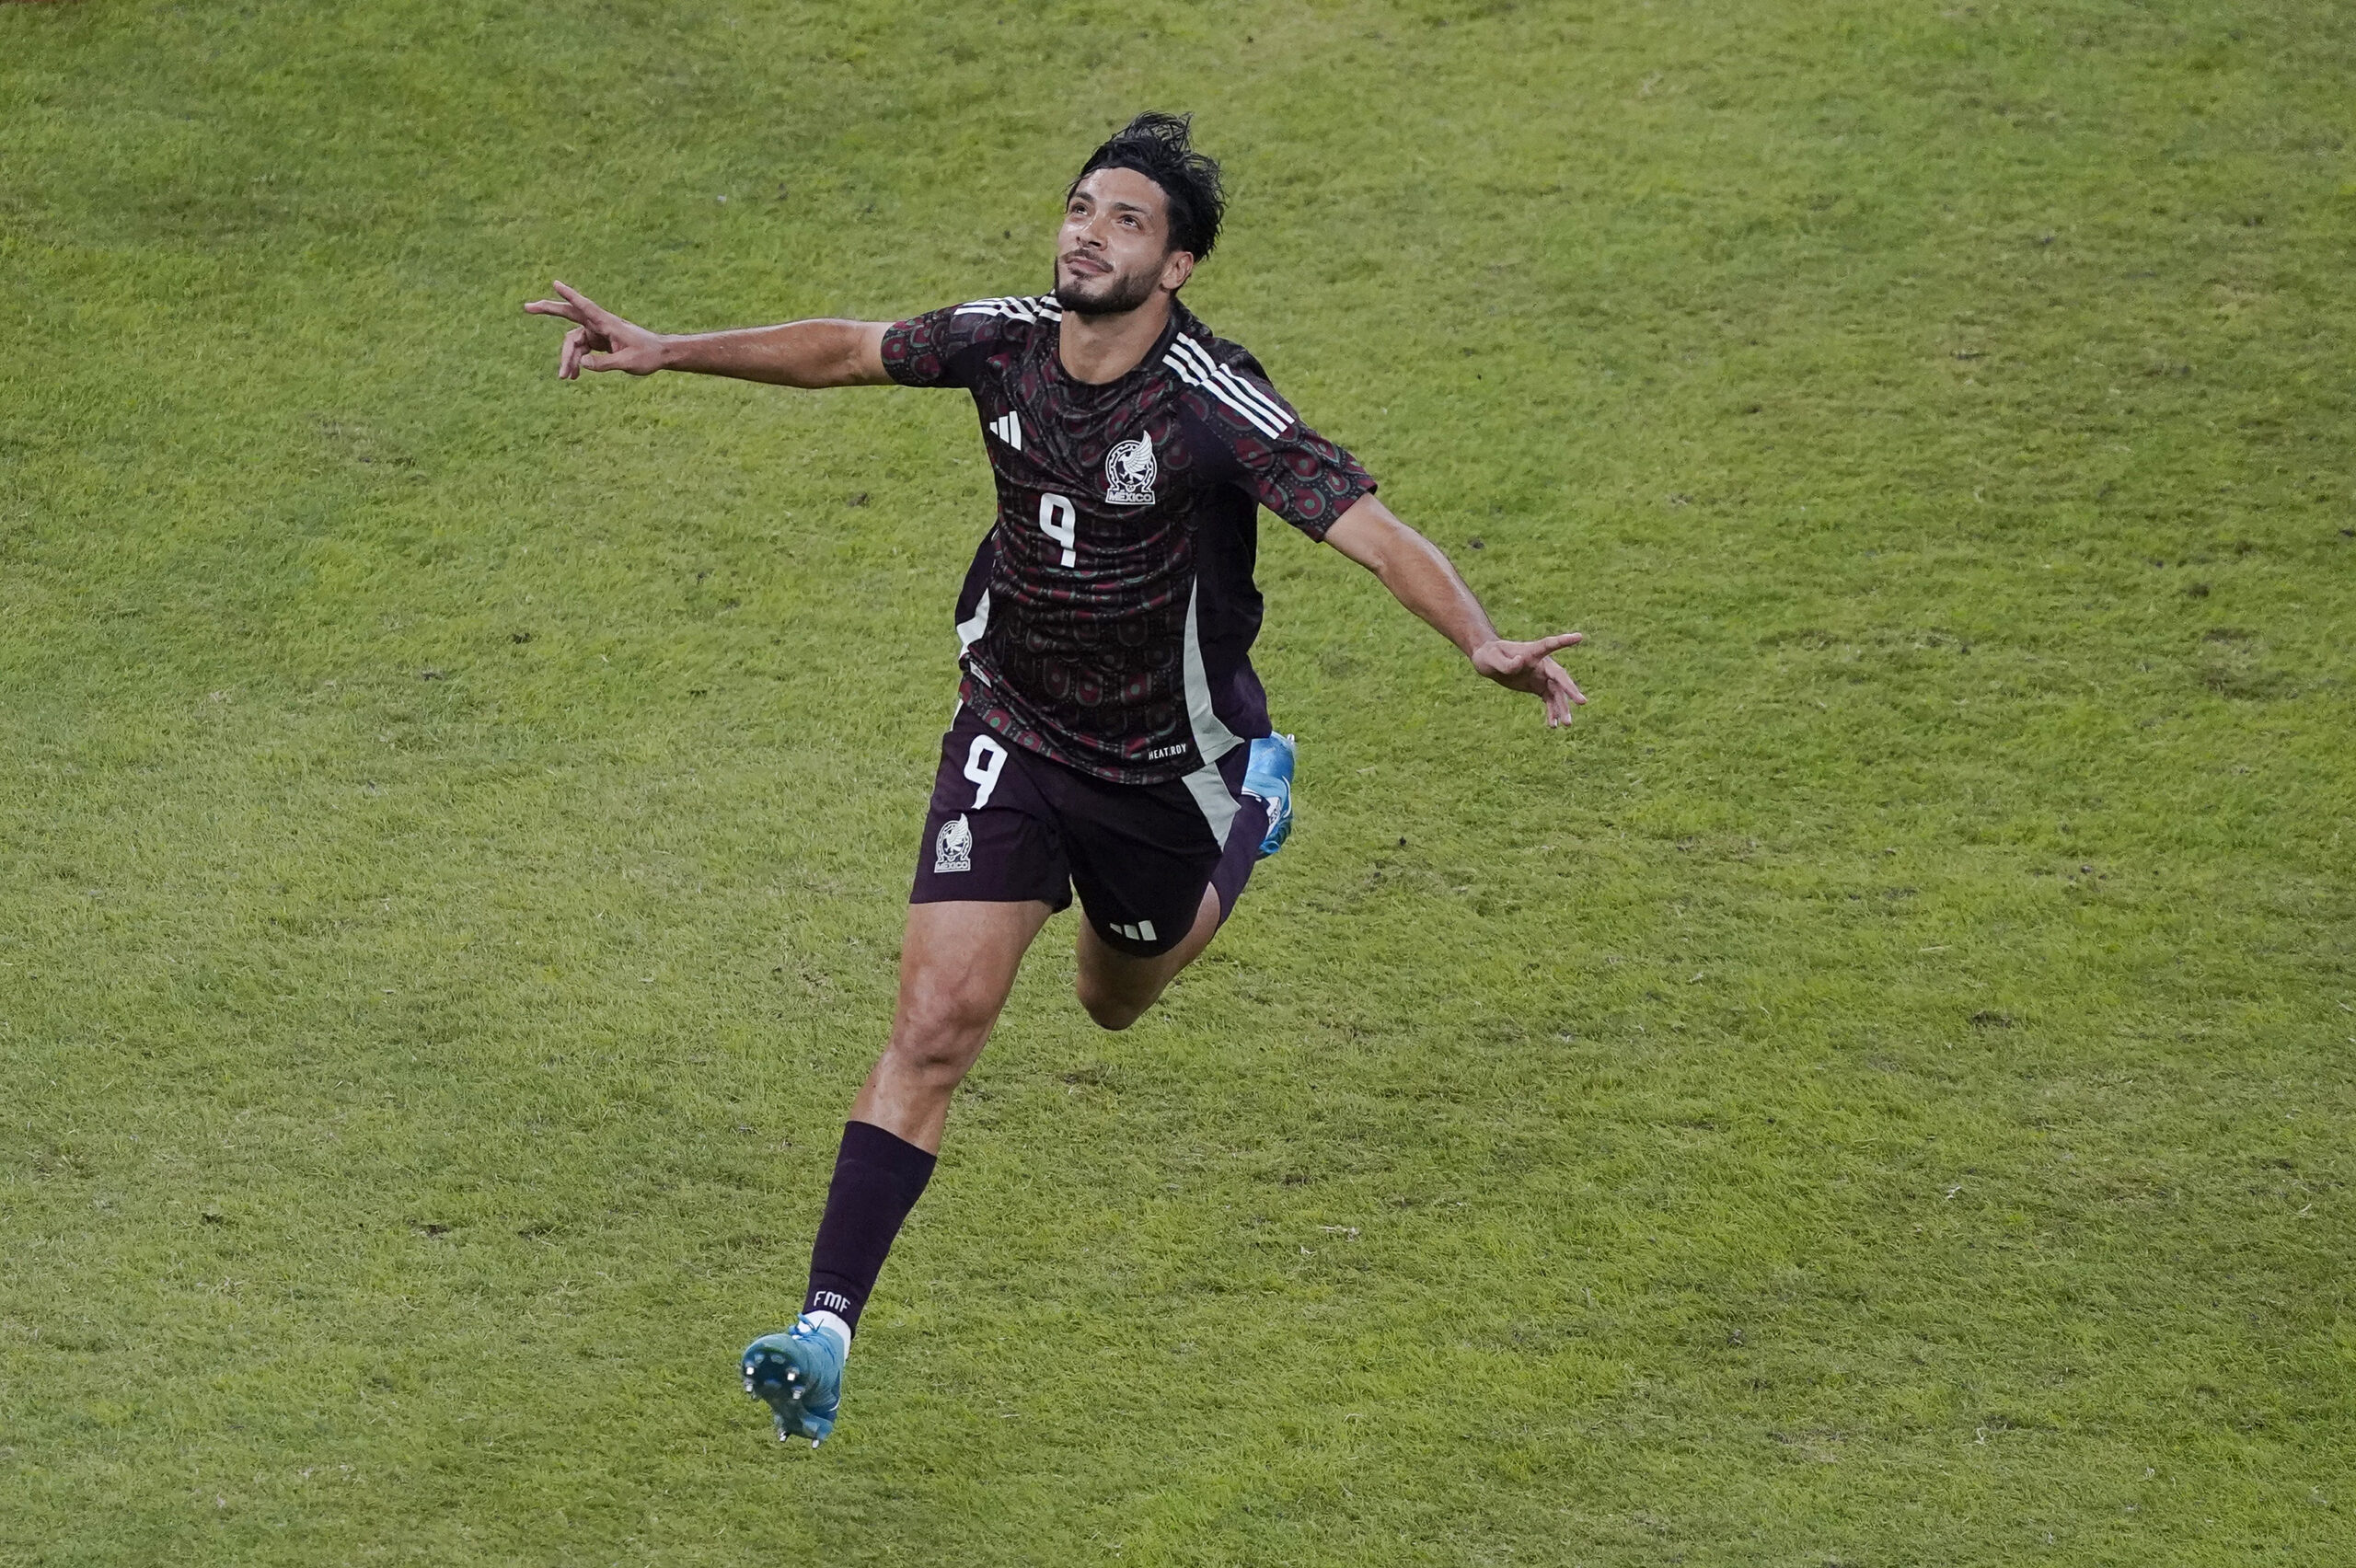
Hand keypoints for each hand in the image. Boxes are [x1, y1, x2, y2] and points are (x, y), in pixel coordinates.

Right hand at [523, 280, 667, 377]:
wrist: (660, 355)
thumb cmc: (648, 356)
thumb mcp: (628, 363)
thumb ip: (605, 364)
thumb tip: (582, 364)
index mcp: (607, 323)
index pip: (585, 307)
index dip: (570, 296)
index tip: (555, 283)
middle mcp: (599, 324)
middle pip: (569, 314)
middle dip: (548, 310)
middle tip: (527, 307)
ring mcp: (597, 332)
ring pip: (574, 342)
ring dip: (568, 358)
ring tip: (564, 377)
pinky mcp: (599, 342)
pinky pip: (581, 350)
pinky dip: (576, 362)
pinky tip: (572, 375)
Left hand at [1471, 632, 1586, 726]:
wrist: (1488, 662)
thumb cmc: (1489, 656)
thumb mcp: (1492, 659)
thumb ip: (1506, 663)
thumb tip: (1520, 662)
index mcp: (1532, 652)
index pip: (1550, 644)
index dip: (1564, 641)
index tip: (1579, 637)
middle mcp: (1541, 664)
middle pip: (1560, 677)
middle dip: (1570, 689)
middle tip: (1582, 701)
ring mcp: (1542, 676)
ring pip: (1557, 693)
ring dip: (1563, 708)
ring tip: (1567, 724)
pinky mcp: (1538, 687)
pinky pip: (1549, 700)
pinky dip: (1552, 712)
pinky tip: (1553, 725)